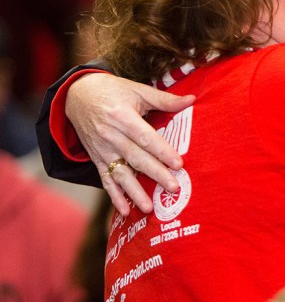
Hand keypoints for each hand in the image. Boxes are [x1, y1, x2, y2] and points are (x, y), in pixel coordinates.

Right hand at [66, 72, 194, 215]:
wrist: (76, 95)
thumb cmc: (112, 91)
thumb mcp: (137, 90)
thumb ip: (164, 100)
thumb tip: (191, 100)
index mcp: (122, 116)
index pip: (145, 137)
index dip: (162, 151)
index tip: (178, 164)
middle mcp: (111, 135)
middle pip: (136, 158)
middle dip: (155, 174)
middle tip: (173, 188)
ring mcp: (102, 149)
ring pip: (120, 173)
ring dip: (134, 192)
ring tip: (148, 208)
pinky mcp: (96, 158)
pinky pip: (105, 179)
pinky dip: (114, 196)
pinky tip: (124, 211)